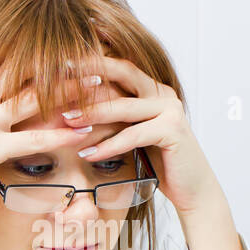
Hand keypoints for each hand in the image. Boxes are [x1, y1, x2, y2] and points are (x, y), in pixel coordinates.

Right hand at [0, 65, 101, 227]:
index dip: (29, 51)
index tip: (56, 41)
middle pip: (20, 71)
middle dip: (54, 60)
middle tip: (84, 52)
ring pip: (32, 98)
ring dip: (67, 90)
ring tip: (96, 83)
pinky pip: (33, 139)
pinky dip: (61, 135)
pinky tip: (83, 132)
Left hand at [60, 55, 216, 215]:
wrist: (192, 188)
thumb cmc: (159, 162)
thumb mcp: (131, 133)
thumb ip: (113, 118)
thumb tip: (72, 111)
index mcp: (152, 88)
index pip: (119, 67)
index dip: (91, 61)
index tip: (61, 62)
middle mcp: (163, 93)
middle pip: (122, 73)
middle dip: (89, 71)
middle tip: (58, 74)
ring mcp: (170, 110)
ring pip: (124, 107)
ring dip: (92, 113)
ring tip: (67, 120)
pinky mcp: (173, 131)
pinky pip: (133, 135)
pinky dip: (108, 145)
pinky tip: (88, 153)